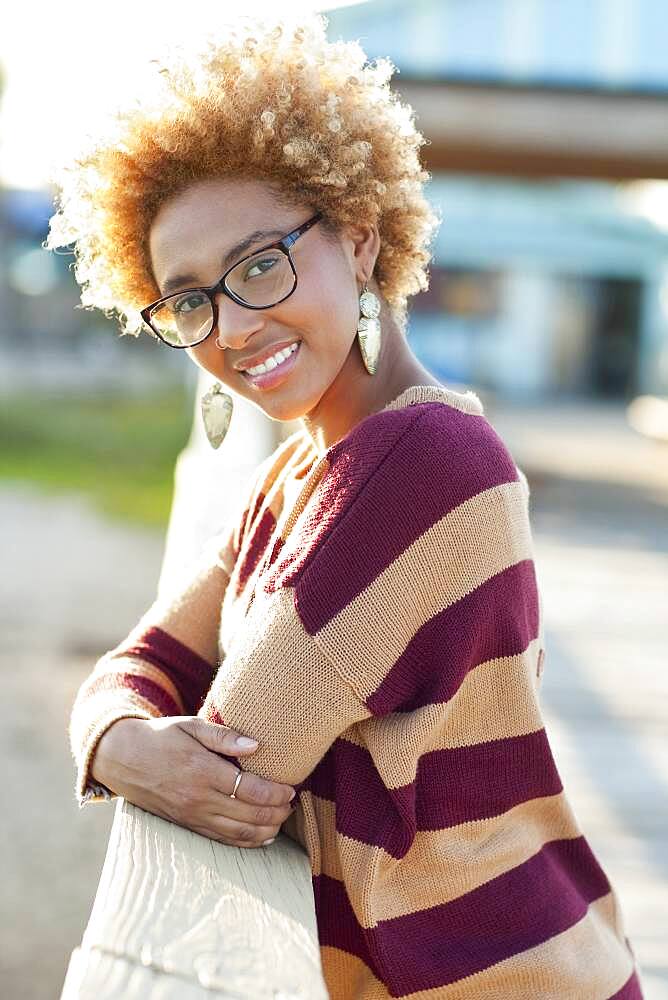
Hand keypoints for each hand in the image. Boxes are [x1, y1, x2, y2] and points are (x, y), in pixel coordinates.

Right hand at [90, 716, 295, 848]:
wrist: (122, 759)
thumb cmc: (160, 737)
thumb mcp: (191, 725)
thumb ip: (224, 736)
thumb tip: (256, 746)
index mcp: (202, 771)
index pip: (249, 788)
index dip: (275, 792)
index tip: (291, 787)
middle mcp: (198, 799)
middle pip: (249, 814)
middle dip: (277, 812)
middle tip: (293, 803)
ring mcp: (192, 816)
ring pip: (239, 832)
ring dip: (266, 829)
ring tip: (283, 818)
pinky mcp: (188, 825)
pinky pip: (222, 839)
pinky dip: (246, 841)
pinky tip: (263, 836)